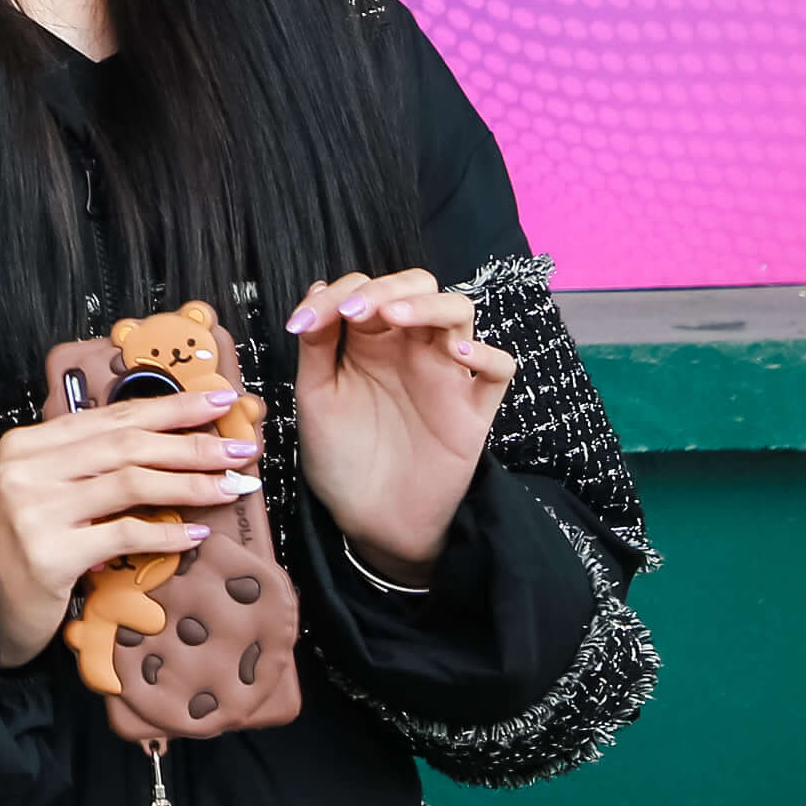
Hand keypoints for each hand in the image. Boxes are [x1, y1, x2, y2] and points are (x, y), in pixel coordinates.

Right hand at [0, 389, 259, 668]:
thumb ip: (89, 464)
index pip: (111, 417)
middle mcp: (28, 469)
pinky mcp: (51, 553)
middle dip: (191, 442)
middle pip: (125, 444)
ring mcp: (36, 510)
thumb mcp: (49, 491)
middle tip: (240, 447)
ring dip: (189, 483)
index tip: (217, 400)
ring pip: (130, 483)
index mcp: (27, 443)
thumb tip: (168, 443)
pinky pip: (123, 534)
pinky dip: (165, 532)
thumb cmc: (29, 543)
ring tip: (231, 485)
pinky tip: (196, 534)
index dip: (169, 406)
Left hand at [287, 267, 515, 584]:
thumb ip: (319, 344)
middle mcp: (410, 349)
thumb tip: (321, 288)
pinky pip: (500, 368)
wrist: (369, 520)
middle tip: (354, 313)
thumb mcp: (317, 395)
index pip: (367, 290)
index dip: (336, 294)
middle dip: (387, 287)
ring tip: (394, 317)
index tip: (305, 324)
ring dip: (428, 304)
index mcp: (369, 341)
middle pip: (420, 286)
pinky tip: (456, 354)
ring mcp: (445, 375)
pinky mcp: (474, 410)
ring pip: (460, 311)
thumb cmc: (340, 455)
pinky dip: (486, 353)